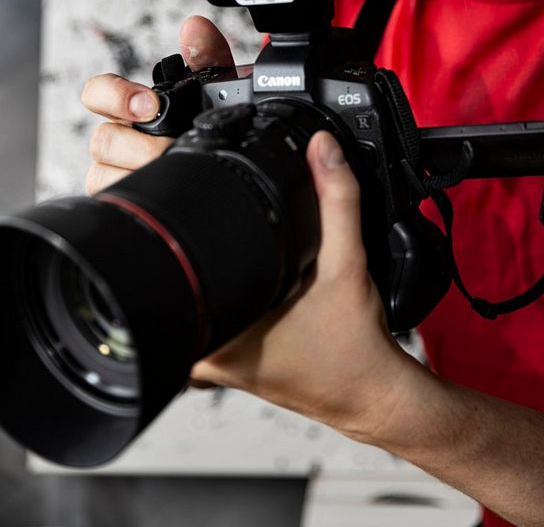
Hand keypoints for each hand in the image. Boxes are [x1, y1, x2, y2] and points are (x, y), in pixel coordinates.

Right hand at [81, 15, 233, 193]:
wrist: (232, 163)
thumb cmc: (213, 122)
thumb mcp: (218, 87)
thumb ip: (208, 56)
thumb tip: (195, 28)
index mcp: (134, 107)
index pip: (98, 92)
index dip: (114, 96)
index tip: (148, 105)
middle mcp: (119, 137)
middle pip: (101, 139)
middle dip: (138, 144)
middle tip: (169, 145)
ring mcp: (117, 170)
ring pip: (102, 172)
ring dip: (141, 170)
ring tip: (172, 169)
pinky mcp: (123, 196)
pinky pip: (111, 198)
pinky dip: (137, 193)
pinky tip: (162, 191)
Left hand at [189, 129, 418, 440]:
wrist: (369, 394)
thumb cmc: (353, 347)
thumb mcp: (347, 263)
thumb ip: (336, 200)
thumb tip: (321, 149)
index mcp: (221, 330)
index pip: (173, 269)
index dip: (184, 230)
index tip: (206, 214)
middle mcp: (205, 354)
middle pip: (173, 280)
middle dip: (201, 248)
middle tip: (239, 241)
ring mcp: (211, 364)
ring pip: (188, 300)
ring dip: (209, 273)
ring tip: (248, 263)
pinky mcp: (225, 365)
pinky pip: (208, 319)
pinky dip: (224, 295)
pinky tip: (253, 286)